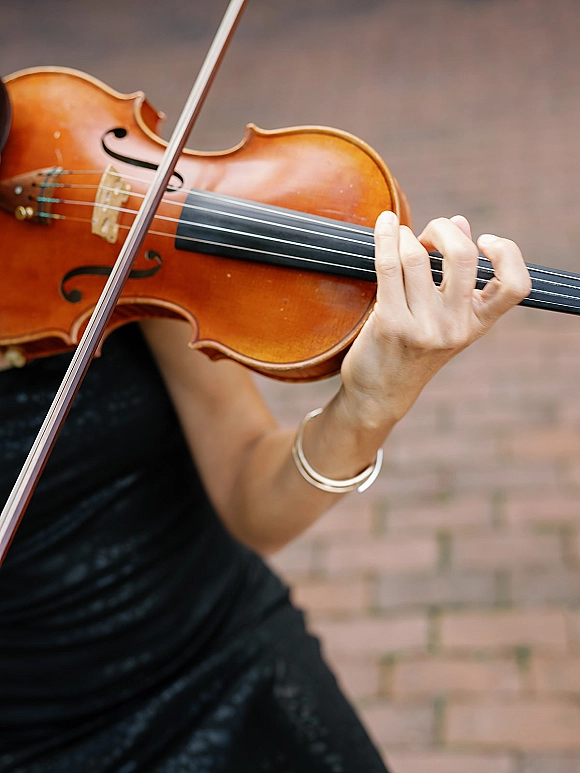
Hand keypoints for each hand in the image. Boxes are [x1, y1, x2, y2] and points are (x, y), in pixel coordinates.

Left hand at [339, 212, 530, 430]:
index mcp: (477, 324)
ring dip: (406, 236)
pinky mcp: (390, 323)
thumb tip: (460, 222)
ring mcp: (423, 327)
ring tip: (401, 239)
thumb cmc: (413, 349)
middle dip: (443, 229)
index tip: (484, 241)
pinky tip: (385, 225)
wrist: (381, 392)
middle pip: (462, 255)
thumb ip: (456, 274)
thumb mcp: (445, 319)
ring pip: (417, 257)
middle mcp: (455, 327)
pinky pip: (389, 266)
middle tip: (429, 235)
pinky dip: (386, 238)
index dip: (507, 253)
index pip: (516, 286)